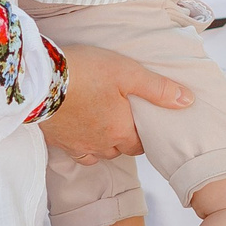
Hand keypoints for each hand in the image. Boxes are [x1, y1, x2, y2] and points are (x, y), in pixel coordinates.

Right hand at [39, 43, 192, 166]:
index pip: (142, 144)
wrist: (38, 79)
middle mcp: (102, 145)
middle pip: (122, 149)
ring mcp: (78, 146)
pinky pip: (77, 153)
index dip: (145, 132)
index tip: (144, 120)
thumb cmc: (84, 72)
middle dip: (126, 137)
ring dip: (106, 142)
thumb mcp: (127, 73)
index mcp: (121, 131)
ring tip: (106, 122)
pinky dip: (84, 146)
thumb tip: (187, 101)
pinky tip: (82, 131)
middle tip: (126, 117)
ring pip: (100, 153)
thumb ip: (158, 89)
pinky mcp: (58, 141)